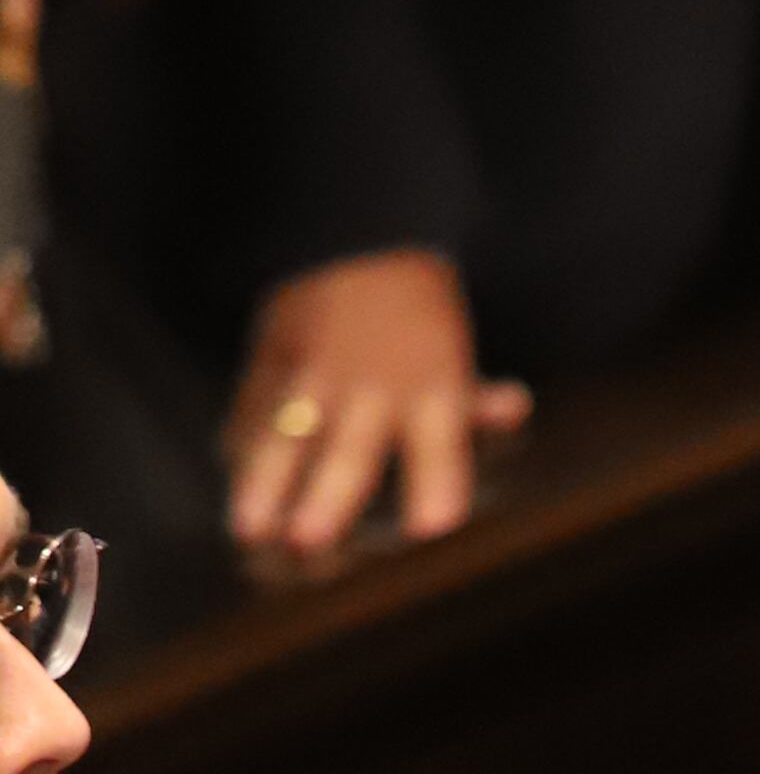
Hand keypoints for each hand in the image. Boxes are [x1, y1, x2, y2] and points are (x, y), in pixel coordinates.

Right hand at [226, 253, 530, 558]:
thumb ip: (476, 400)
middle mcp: (373, 388)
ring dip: (264, 481)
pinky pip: (252, 404)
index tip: (428, 527)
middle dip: (328, 495)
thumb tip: (513, 403)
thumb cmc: (416, 313)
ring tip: (247, 527)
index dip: (435, 482)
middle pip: (350, 451)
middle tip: (307, 540)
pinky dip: (240, 440)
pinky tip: (231, 477)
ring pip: (287, 433)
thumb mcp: (454, 354)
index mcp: (431, 391)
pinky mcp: (272, 354)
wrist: (359, 233)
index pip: (438, 445)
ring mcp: (317, 371)